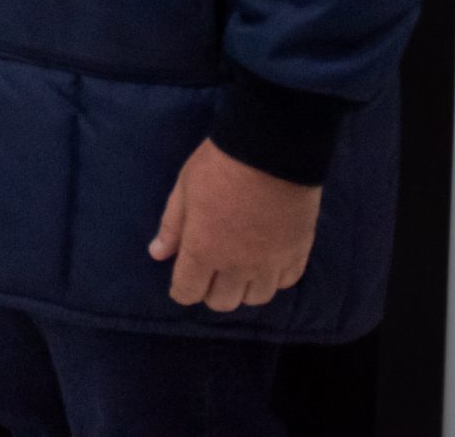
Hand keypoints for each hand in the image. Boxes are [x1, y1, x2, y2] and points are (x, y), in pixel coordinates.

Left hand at [148, 138, 322, 311]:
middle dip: (211, 292)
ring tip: (240, 268)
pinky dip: (274, 278)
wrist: (271, 151)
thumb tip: (157, 254)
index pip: (188, 291)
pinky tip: (268, 261)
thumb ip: (172, 226)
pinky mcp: (297, 253)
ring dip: (244, 288)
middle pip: (222, 303)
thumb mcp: (184, 189)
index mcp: (203, 250)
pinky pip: (286, 282)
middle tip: (211, 271)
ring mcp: (270, 263)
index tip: (183, 282)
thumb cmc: (219, 166)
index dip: (182, 290)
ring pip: (257, 299)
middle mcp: (237, 266)